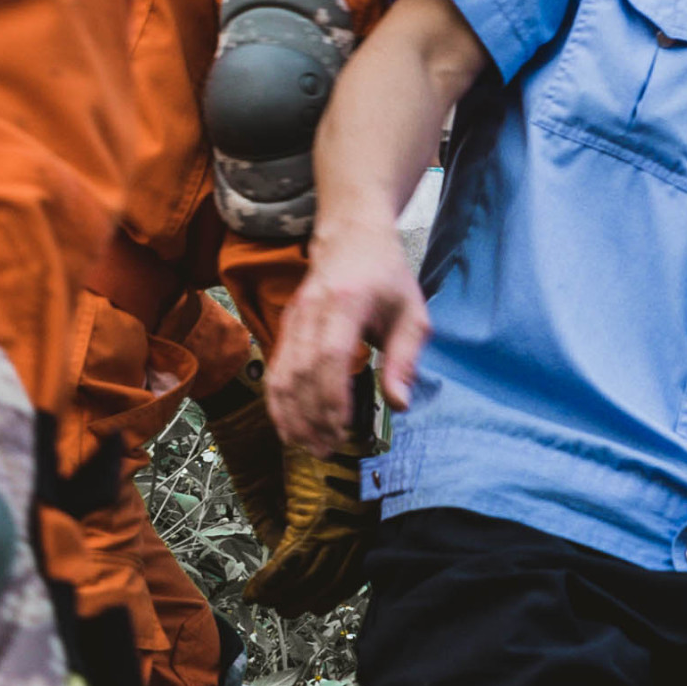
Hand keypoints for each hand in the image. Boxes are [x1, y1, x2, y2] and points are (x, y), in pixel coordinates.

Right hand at [245, 447, 377, 613]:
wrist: (259, 407)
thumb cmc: (281, 434)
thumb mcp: (298, 482)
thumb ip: (300, 519)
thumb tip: (295, 557)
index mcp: (362, 501)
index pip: (357, 558)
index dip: (336, 585)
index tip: (322, 602)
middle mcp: (357, 512)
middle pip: (337, 572)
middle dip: (312, 597)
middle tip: (292, 611)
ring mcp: (337, 515)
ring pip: (312, 572)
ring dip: (286, 594)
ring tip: (271, 604)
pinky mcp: (307, 514)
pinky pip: (289, 561)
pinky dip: (269, 580)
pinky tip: (257, 591)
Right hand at [258, 229, 427, 460]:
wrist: (351, 235)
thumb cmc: (387, 275)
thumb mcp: (412, 313)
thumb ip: (405, 359)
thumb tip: (400, 405)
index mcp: (346, 303)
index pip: (329, 357)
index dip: (332, 398)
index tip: (343, 430)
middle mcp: (312, 311)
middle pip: (302, 372)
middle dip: (312, 417)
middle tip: (329, 451)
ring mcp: (293, 318)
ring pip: (282, 375)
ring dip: (293, 416)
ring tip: (311, 448)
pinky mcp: (285, 327)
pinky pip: (274, 370)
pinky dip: (278, 403)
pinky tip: (289, 429)